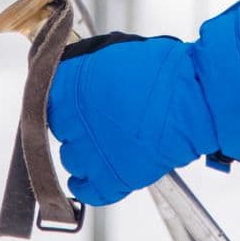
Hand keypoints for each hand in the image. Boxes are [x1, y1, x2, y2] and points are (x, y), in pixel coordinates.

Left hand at [47, 33, 218, 205]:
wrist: (194, 101)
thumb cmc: (164, 71)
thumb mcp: (116, 50)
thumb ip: (85, 61)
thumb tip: (69, 67)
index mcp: (71, 85)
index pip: (45, 98)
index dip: (63, 101)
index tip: (74, 103)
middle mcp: (73, 120)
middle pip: (58, 130)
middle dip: (76, 125)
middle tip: (101, 120)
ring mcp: (90, 153)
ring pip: (71, 160)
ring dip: (84, 153)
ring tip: (110, 142)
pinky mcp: (110, 180)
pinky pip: (85, 190)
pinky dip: (89, 185)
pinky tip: (99, 173)